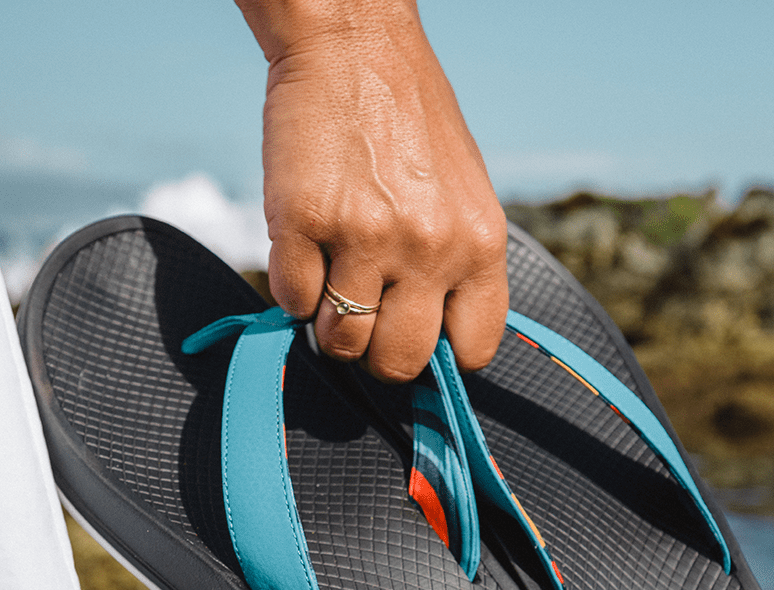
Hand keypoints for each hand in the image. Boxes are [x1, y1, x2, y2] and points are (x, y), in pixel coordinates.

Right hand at [235, 0, 508, 381]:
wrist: (352, 43)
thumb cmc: (410, 125)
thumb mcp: (465, 199)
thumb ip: (458, 271)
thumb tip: (436, 343)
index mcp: (481, 245)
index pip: (472, 351)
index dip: (439, 354)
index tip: (417, 336)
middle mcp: (429, 248)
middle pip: (399, 362)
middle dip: (376, 353)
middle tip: (364, 317)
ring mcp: (364, 236)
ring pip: (341, 341)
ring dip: (330, 324)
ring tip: (333, 279)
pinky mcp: (302, 221)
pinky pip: (292, 301)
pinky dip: (293, 287)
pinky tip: (306, 247)